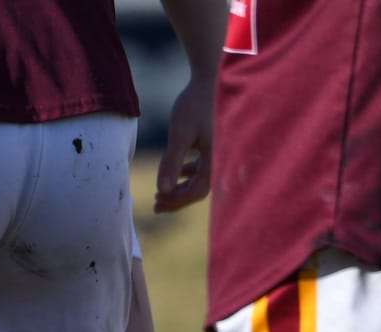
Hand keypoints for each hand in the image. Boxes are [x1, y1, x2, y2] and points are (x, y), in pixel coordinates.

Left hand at [154, 78, 214, 213]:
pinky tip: (177, 171)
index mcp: (218, 159)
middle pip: (200, 189)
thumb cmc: (196, 103)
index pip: (197, 192)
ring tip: (162, 191)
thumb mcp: (180, 133)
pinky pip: (206, 166)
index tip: (156, 201)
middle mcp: (224, 158)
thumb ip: (171, 162)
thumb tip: (162, 190)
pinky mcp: (220, 144)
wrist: (213, 77)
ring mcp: (224, 151)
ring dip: (183, 186)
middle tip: (155, 203)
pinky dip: (191, 172)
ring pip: (202, 178)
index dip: (176, 200)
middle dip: (177, 197)